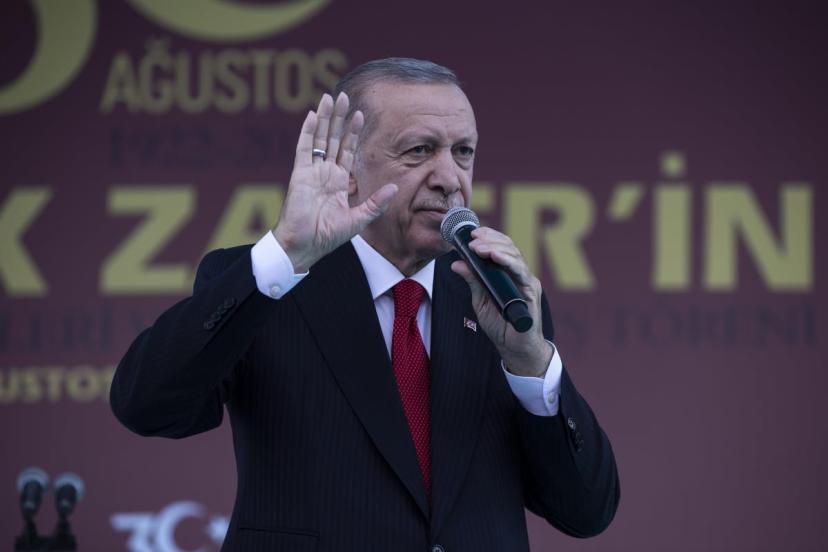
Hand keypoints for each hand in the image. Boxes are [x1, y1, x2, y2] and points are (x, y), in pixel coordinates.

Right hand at [272, 93, 397, 271]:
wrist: (304, 245)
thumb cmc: (328, 236)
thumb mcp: (358, 219)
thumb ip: (376, 203)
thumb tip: (395, 187)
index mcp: (338, 182)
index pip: (347, 151)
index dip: (353, 133)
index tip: (360, 114)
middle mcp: (325, 173)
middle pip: (333, 139)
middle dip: (339, 118)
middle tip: (344, 96)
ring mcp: (311, 172)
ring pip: (319, 138)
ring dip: (325, 118)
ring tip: (330, 97)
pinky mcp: (300, 174)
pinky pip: (304, 149)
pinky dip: (308, 132)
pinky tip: (313, 115)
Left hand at [450, 227, 553, 376]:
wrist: (515, 349)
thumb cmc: (500, 325)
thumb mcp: (480, 301)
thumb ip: (472, 281)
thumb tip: (456, 264)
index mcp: (508, 274)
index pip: (500, 248)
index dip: (488, 237)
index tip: (471, 234)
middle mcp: (519, 274)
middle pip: (508, 247)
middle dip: (489, 239)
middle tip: (472, 238)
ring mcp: (526, 281)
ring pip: (514, 254)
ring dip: (495, 246)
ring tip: (478, 246)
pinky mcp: (531, 291)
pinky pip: (520, 270)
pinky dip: (507, 260)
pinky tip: (495, 255)